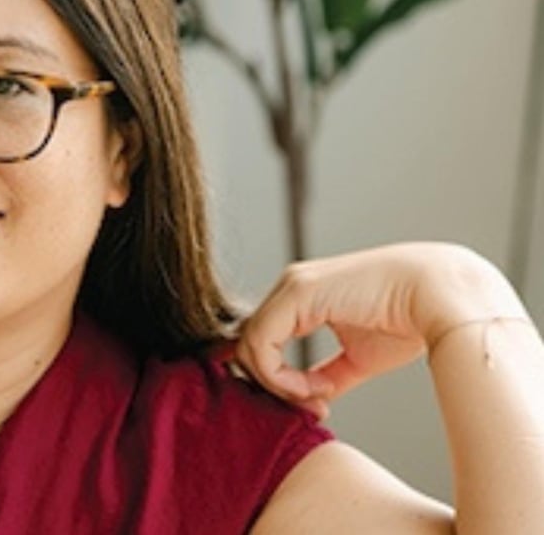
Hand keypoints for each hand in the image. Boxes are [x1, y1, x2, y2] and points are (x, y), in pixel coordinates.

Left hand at [234, 242, 527, 418]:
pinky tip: (321, 388)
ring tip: (321, 398)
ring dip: (279, 384)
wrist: (443, 299)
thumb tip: (306, 399)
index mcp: (302, 298)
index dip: (279, 382)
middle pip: (251, 345)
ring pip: (250, 345)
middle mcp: (290, 287)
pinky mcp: (297, 292)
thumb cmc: (408, 323)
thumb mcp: (357, 358)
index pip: (264, 343)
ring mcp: (291, 286)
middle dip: (275, 385)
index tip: (319, 404)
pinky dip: (281, 376)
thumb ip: (325, 374)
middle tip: (315, 407)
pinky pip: (261, 343)